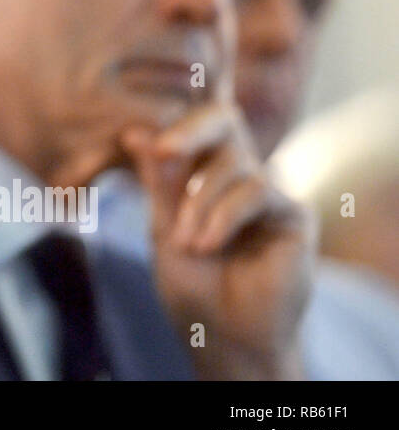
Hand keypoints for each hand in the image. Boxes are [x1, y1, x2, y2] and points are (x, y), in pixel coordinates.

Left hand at [121, 103, 314, 379]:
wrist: (222, 333)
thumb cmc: (191, 283)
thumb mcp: (163, 226)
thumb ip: (157, 180)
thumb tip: (134, 131)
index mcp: (202, 169)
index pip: (198, 122)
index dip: (193, 98)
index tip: (168, 96)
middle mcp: (238, 173)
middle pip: (224, 120)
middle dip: (190, 130)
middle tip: (163, 150)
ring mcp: (267, 191)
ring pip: (235, 164)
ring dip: (200, 204)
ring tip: (186, 244)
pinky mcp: (293, 214)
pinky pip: (257, 191)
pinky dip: (224, 216)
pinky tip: (207, 245)